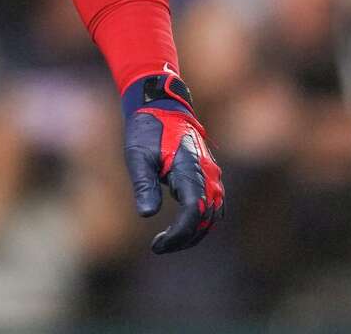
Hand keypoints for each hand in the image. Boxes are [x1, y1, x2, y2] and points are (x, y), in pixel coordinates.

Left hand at [122, 72, 223, 253]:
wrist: (161, 104)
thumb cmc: (146, 128)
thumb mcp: (138, 155)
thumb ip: (145, 184)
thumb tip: (146, 215)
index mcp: (190, 167)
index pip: (194, 210)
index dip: (179, 233)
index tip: (158, 245)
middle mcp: (207, 173)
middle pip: (206, 217)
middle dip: (185, 238)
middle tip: (159, 246)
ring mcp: (211, 174)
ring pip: (212, 213)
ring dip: (194, 232)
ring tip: (168, 241)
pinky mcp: (208, 174)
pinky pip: (212, 204)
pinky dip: (199, 220)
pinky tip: (180, 228)